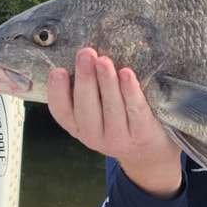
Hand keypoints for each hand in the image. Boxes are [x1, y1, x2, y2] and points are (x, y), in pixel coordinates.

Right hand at [48, 48, 182, 197]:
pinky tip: (127, 74)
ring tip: (103, 61)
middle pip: (86, 107)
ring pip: (111, 108)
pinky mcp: (142, 134)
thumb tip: (85, 57)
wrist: (149, 152)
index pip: (61, 112)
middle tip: (85, 54)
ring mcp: (118, 138)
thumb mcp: (98, 114)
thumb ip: (88, 93)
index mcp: (78, 128)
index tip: (58, 71)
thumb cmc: (120, 122)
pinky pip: (135, 110)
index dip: (57, 92)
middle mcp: (94, 136)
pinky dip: (130, 91)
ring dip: (106, 82)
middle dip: (85, 79)